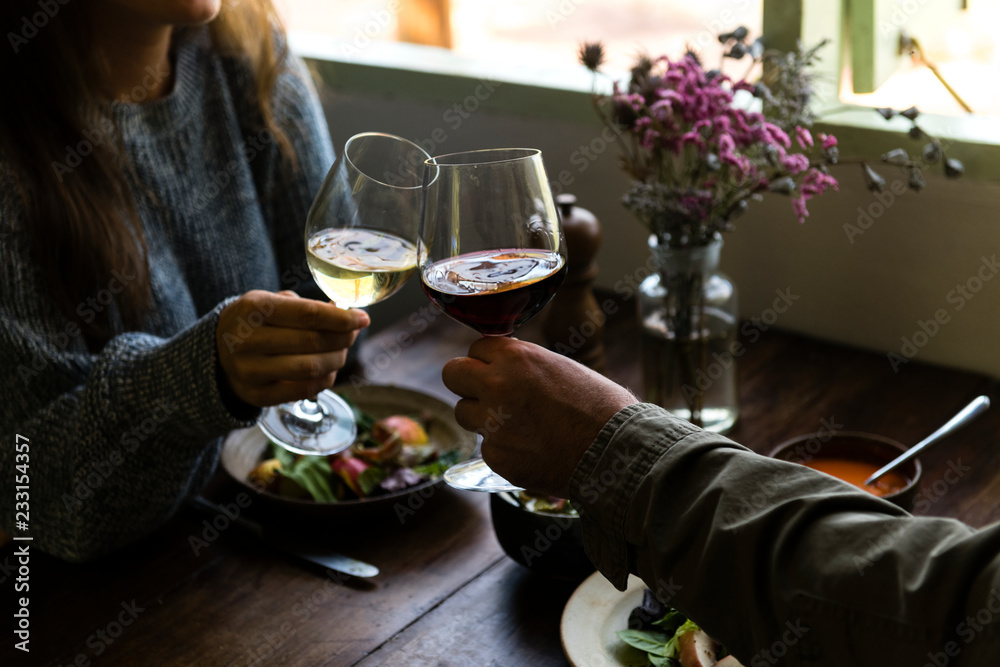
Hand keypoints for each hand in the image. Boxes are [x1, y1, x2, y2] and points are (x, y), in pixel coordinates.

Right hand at [216, 290, 368, 407]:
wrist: (217, 353)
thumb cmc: (255, 322)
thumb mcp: (269, 302)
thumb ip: (305, 307)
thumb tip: (345, 316)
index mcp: (253, 308)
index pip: (307, 314)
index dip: (341, 317)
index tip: (363, 318)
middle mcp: (247, 340)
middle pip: (313, 341)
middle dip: (343, 338)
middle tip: (352, 334)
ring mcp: (250, 371)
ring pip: (311, 368)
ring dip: (336, 359)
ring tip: (341, 351)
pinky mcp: (257, 395)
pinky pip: (304, 390)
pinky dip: (325, 379)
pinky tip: (329, 369)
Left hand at [442, 337, 636, 496]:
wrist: (615, 451)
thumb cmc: (600, 407)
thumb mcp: (560, 368)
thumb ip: (525, 365)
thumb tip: (504, 366)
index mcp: (516, 358)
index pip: (476, 347)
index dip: (488, 359)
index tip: (497, 369)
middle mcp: (497, 386)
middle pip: (452, 374)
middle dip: (466, 382)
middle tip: (486, 392)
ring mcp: (493, 423)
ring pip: (463, 413)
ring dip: (482, 416)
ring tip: (516, 424)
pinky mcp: (495, 456)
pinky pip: (486, 446)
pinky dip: (503, 448)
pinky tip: (531, 449)